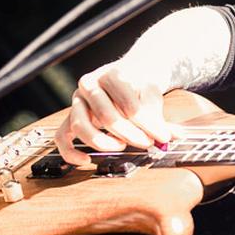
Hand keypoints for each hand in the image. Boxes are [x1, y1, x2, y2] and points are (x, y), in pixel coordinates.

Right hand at [54, 60, 178, 164]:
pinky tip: (86, 160)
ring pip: (80, 125)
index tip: (163, 136)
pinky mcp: (71, 117)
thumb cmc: (140, 86)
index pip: (128, 104)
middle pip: (106, 116)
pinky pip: (61, 136)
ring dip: (103, 142)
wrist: (130, 74)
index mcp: (111, 75)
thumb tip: (173, 136)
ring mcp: (77, 101)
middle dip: (130, 134)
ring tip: (123, 146)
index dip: (148, 124)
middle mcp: (89, 86)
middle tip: (148, 143)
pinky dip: (70, 151)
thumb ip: (159, 116)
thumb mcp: (152, 95)